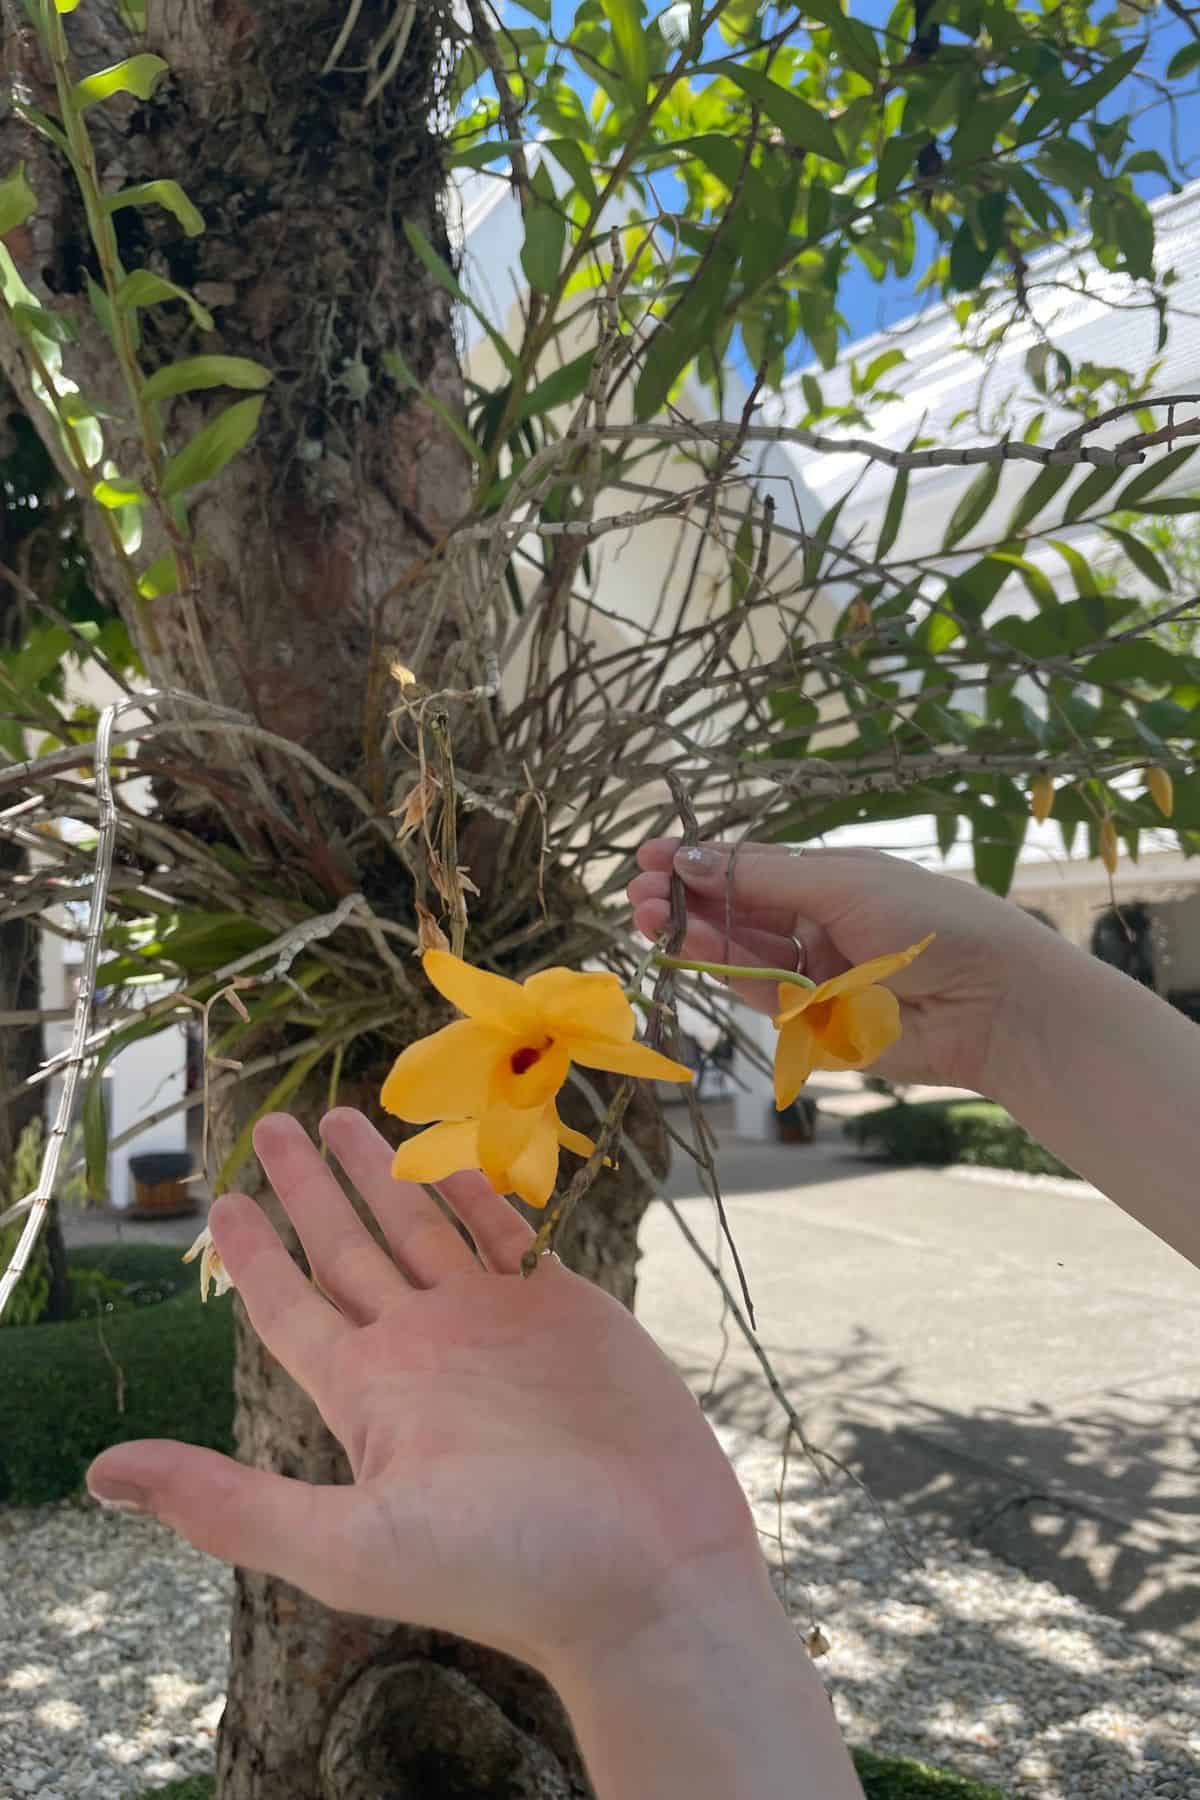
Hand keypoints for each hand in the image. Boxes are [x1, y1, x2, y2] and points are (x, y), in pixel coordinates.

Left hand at [86, 1108, 763, 1682]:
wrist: (650, 1574)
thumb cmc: (507, 1569)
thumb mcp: (350, 1547)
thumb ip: (230, 1503)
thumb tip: (104, 1472)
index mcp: (369, 1397)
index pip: (291, 1308)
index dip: (254, 1256)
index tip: (220, 1202)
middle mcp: (422, 1350)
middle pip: (346, 1248)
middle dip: (308, 1187)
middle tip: (271, 1125)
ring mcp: (493, 1325)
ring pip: (420, 1227)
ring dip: (382, 1172)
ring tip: (343, 1117)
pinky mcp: (563, 1309)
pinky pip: (505, 1232)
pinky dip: (475, 1190)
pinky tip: (447, 1156)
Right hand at [628, 838, 1050, 1092]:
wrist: (993, 1000)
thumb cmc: (930, 920)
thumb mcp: (842, 882)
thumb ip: (761, 877)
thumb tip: (689, 857)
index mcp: (832, 881)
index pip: (752, 868)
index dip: (700, 861)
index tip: (649, 856)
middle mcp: (819, 925)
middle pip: (738, 912)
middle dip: (687, 899)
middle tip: (637, 893)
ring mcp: (816, 975)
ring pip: (740, 953)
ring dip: (695, 932)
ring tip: (650, 915)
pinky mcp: (816, 1024)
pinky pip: (760, 993)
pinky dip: (724, 968)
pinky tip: (691, 942)